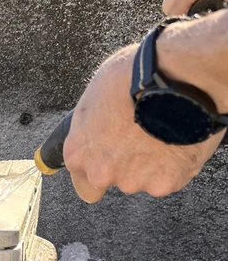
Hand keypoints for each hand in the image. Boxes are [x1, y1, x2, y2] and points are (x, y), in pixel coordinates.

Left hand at [62, 43, 221, 202]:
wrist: (176, 78)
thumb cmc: (133, 77)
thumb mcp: (94, 94)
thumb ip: (90, 124)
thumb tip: (94, 127)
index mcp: (79, 153)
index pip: (82, 180)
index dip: (99, 165)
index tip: (110, 156)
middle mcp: (101, 173)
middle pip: (113, 180)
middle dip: (125, 165)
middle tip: (142, 137)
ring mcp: (133, 181)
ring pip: (142, 179)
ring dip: (151, 163)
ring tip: (165, 132)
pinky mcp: (165, 184)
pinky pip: (170, 177)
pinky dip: (176, 164)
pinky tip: (181, 139)